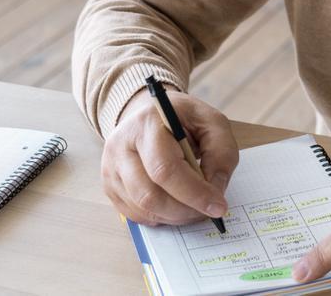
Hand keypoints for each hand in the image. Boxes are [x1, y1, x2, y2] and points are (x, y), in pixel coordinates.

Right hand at [101, 86, 238, 225]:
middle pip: (149, 194)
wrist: (149, 113)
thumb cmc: (183, 119)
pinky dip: (160, 217)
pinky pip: (134, 214)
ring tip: (193, 207)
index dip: (194, 193)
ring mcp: (110, 166)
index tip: (218, 206)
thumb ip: (222, 152)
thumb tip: (216, 189)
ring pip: (141, 207)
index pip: (165, 168)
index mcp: (147, 123)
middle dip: (185, 210)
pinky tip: (174, 205)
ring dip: (174, 216)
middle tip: (208, 211)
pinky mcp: (109, 184)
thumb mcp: (212, 122)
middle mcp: (121, 145)